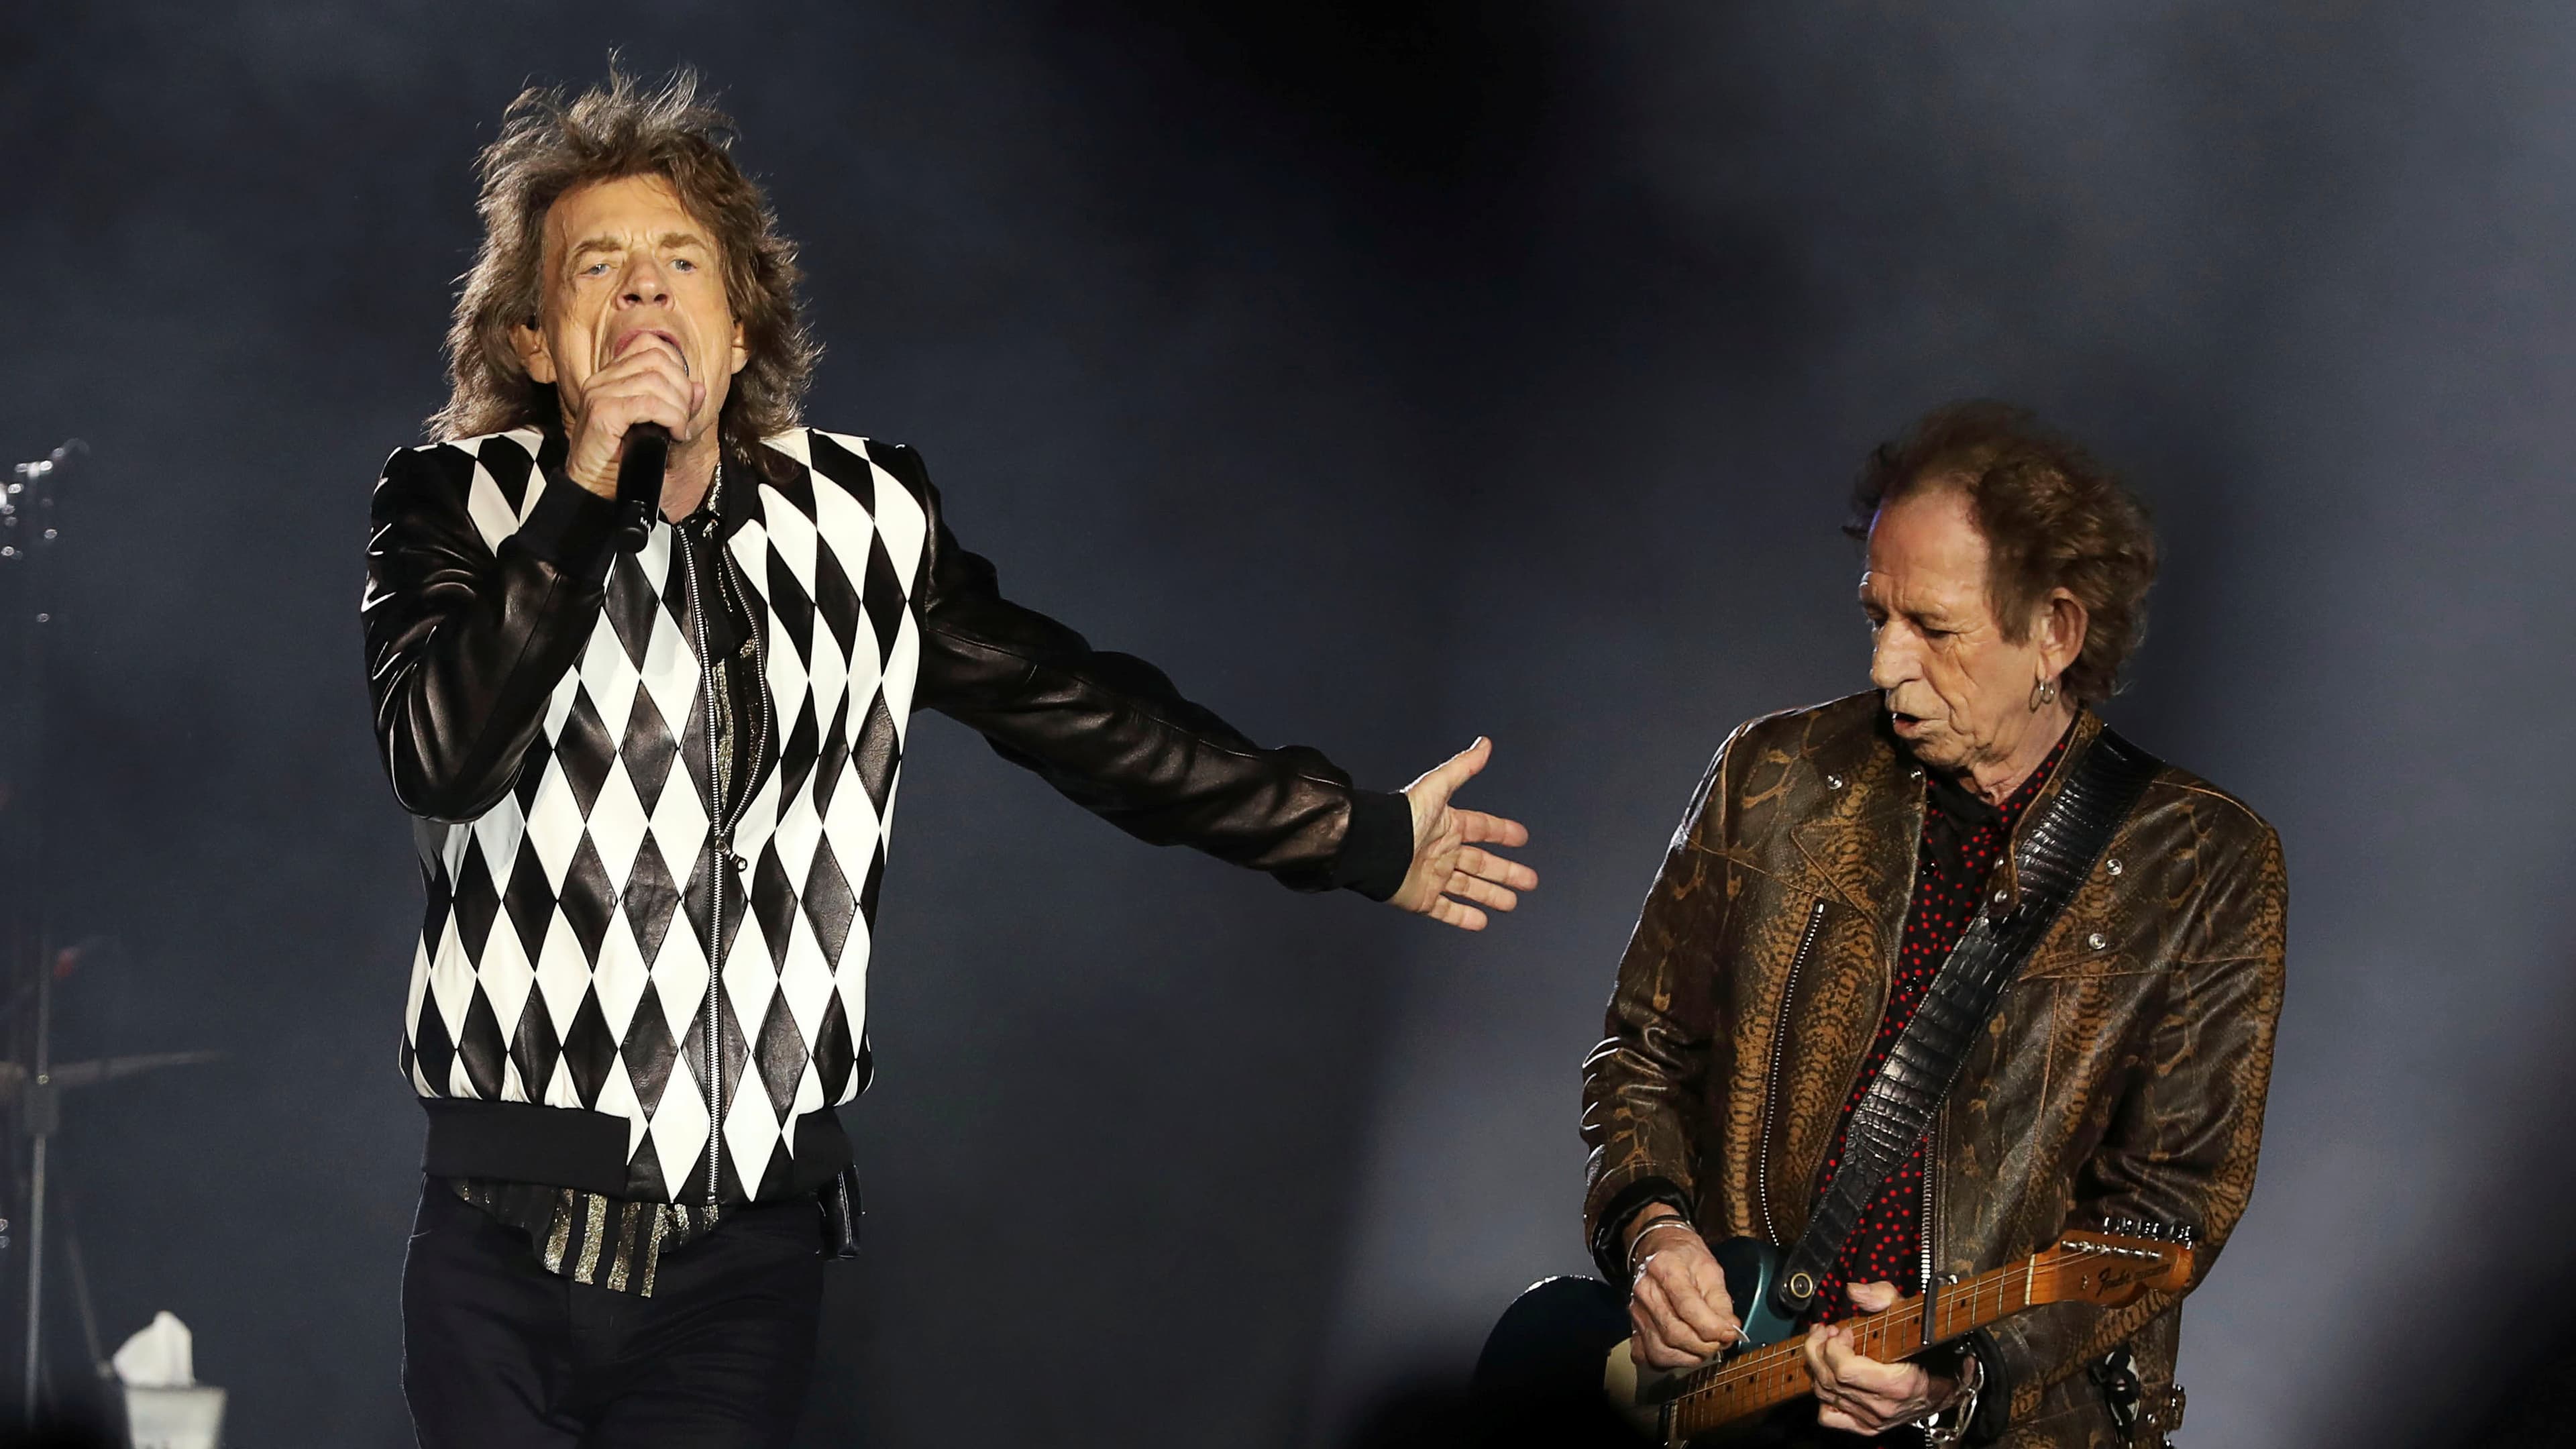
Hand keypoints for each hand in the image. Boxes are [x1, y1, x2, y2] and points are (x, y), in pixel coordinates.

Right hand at [562, 331, 705, 498]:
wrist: (592, 492)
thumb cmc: (619, 464)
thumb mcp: (655, 429)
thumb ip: (676, 405)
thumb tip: (699, 388)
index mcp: (611, 378)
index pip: (649, 346)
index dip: (677, 366)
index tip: (684, 398)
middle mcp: (602, 381)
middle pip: (656, 359)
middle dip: (682, 388)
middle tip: (684, 418)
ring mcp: (599, 394)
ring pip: (655, 381)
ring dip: (678, 407)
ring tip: (679, 429)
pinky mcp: (601, 413)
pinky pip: (648, 404)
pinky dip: (670, 417)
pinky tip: (673, 434)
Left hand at [1389, 737, 1534, 930]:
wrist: (1373, 848)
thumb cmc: (1402, 818)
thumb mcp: (1437, 789)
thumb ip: (1462, 768)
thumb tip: (1484, 743)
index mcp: (1447, 825)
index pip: (1482, 828)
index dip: (1502, 832)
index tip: (1522, 838)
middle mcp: (1442, 851)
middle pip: (1481, 864)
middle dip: (1506, 872)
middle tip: (1529, 881)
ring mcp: (1433, 876)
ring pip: (1469, 888)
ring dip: (1491, 895)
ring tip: (1511, 903)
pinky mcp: (1422, 899)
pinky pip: (1446, 910)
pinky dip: (1464, 918)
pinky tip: (1482, 922)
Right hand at [1625, 1215, 1739, 1369]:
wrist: (1659, 1249)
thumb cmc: (1686, 1258)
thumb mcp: (1710, 1269)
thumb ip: (1721, 1300)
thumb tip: (1729, 1329)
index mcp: (1665, 1268)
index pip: (1687, 1306)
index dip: (1712, 1326)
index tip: (1729, 1333)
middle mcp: (1645, 1290)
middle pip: (1673, 1332)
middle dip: (1704, 1345)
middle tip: (1720, 1342)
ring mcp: (1636, 1311)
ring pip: (1660, 1350)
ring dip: (1689, 1357)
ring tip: (1705, 1348)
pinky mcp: (1633, 1327)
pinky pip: (1645, 1356)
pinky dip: (1667, 1362)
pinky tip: (1682, 1352)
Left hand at [1802, 1281, 1956, 1435]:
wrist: (1946, 1387)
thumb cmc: (1931, 1352)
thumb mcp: (1912, 1317)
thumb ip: (1884, 1298)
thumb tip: (1854, 1291)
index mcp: (1896, 1384)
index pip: (1844, 1370)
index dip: (1835, 1346)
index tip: (1843, 1330)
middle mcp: (1882, 1407)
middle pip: (1829, 1380)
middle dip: (1819, 1349)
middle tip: (1826, 1331)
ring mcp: (1873, 1419)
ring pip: (1825, 1395)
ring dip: (1818, 1366)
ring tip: (1825, 1346)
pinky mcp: (1867, 1426)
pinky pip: (1829, 1417)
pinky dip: (1823, 1398)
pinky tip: (1829, 1378)